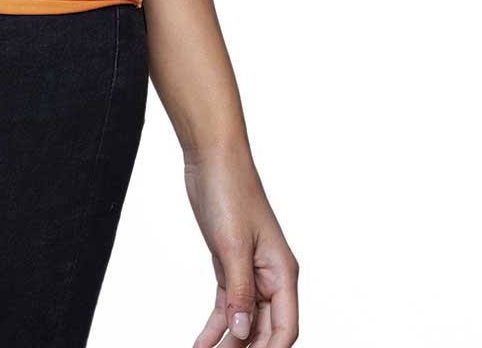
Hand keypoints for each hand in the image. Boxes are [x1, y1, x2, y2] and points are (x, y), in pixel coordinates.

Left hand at [183, 146, 299, 345]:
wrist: (212, 157)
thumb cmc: (230, 191)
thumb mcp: (232, 246)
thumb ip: (239, 292)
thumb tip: (241, 334)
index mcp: (282, 272)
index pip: (285, 328)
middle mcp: (271, 276)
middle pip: (264, 329)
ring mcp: (250, 271)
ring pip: (244, 321)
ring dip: (229, 343)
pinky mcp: (229, 264)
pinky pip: (227, 305)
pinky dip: (216, 326)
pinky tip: (202, 344)